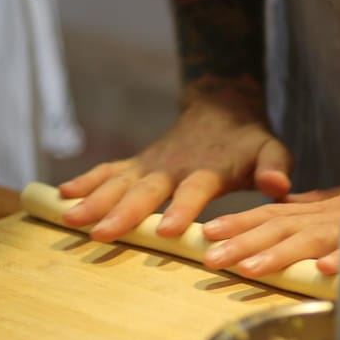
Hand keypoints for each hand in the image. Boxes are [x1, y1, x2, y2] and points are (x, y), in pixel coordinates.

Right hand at [58, 77, 292, 241]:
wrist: (220, 107)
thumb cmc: (249, 140)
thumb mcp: (271, 149)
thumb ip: (276, 167)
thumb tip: (279, 187)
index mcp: (206, 170)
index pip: (193, 192)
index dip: (180, 210)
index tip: (164, 232)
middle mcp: (172, 167)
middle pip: (144, 191)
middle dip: (121, 212)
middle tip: (100, 233)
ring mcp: (150, 165)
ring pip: (118, 183)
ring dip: (93, 200)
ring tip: (68, 219)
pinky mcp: (137, 164)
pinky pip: (107, 172)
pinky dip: (85, 182)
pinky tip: (60, 196)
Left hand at [200, 155, 339, 275]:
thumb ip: (313, 211)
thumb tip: (278, 219)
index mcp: (322, 206)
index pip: (271, 213)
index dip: (238, 223)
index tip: (206, 233)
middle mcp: (333, 212)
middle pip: (280, 226)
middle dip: (242, 242)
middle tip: (208, 257)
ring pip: (312, 238)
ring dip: (278, 254)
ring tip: (248, 267)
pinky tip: (322, 271)